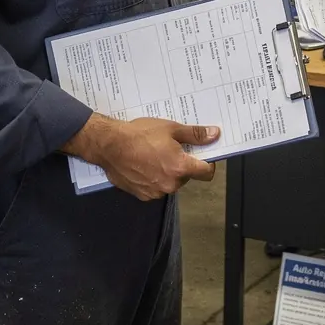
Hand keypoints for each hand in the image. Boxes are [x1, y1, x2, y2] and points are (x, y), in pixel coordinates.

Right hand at [65, 114, 220, 200]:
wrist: (109, 145)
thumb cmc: (139, 135)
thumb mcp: (171, 128)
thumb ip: (195, 134)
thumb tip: (215, 135)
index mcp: (180, 167)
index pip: (207, 172)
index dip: (209, 163)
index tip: (204, 154)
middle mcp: (171, 184)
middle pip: (187, 176)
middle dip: (183, 164)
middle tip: (172, 148)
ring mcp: (156, 192)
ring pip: (171, 182)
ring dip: (168, 172)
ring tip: (155, 155)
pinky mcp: (143, 195)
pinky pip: (156, 187)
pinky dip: (154, 178)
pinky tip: (144, 164)